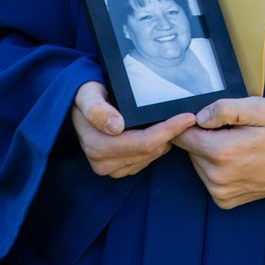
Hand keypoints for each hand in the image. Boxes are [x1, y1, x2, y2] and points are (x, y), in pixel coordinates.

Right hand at [71, 81, 195, 178]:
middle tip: (186, 117)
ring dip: (164, 141)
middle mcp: (102, 162)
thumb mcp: (88, 94)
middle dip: (170, 134)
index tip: (188, 117)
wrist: (76, 107)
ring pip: (150, 157)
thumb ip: (97, 109)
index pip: (144, 142)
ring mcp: (108, 168)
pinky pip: (145, 161)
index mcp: (97, 145)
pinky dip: (155, 147)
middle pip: (150, 151)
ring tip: (172, 122)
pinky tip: (158, 133)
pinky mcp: (116, 170)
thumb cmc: (86, 96)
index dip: (168, 130)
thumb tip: (116, 127)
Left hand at [173, 96, 264, 209]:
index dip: (192, 123)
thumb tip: (199, 117)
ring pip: (197, 163)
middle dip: (203, 137)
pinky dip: (217, 168)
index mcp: (221, 152)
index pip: (182, 136)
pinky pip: (207, 179)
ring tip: (237, 146)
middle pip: (189, 150)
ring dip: (210, 153)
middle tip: (230, 131)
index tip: (208, 119)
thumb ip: (224, 108)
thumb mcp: (258, 108)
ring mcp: (220, 192)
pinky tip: (237, 162)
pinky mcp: (225, 201)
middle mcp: (217, 177)